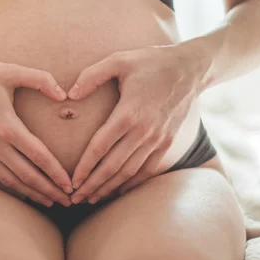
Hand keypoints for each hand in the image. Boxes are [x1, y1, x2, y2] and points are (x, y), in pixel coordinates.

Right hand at [0, 57, 72, 206]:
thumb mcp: (9, 70)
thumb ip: (40, 79)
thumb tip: (65, 94)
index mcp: (6, 126)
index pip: (39, 156)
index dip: (57, 174)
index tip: (70, 185)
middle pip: (27, 176)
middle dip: (49, 191)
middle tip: (68, 201)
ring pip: (9, 182)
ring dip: (31, 194)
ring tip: (49, 201)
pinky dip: (9, 188)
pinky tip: (23, 192)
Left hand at [67, 44, 207, 203]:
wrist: (191, 68)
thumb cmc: (151, 61)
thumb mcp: (119, 60)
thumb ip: (91, 76)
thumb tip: (69, 95)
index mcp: (129, 113)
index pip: (100, 147)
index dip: (84, 167)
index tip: (71, 181)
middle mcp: (144, 131)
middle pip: (113, 166)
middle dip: (92, 185)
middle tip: (74, 199)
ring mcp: (158, 139)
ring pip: (129, 172)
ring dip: (109, 188)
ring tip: (91, 199)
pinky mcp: (168, 143)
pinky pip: (147, 169)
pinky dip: (131, 183)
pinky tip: (117, 191)